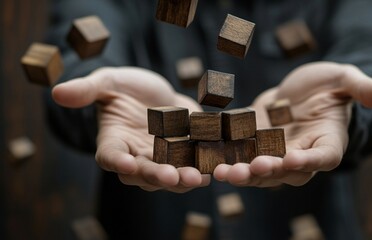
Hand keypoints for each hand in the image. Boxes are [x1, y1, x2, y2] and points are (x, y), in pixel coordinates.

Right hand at [52, 67, 208, 192]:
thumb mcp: (108, 82)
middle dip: (157, 176)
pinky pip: (192, 164)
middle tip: (173, 177)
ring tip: (199, 177)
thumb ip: (87, 89)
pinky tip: (216, 166)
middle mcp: (137, 156)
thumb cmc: (125, 87)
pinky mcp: (184, 154)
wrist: (154, 93)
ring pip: (170, 175)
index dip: (117, 161)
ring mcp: (162, 158)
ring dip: (184, 178)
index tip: (127, 163)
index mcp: (114, 141)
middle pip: (144, 173)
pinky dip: (203, 166)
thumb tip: (57, 92)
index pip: (110, 156)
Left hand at [213, 62, 371, 186]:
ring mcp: (274, 152)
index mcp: (327, 143)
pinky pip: (239, 153)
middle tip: (246, 171)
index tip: (292, 160)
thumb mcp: (345, 80)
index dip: (308, 160)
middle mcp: (300, 155)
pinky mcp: (253, 144)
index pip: (321, 158)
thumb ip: (362, 89)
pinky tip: (208, 156)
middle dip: (265, 172)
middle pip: (284, 171)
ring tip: (221, 171)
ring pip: (258, 169)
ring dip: (240, 171)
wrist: (301, 91)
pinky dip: (225, 156)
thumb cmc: (328, 86)